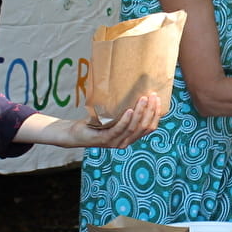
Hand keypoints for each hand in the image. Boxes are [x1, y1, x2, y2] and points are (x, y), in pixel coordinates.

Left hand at [33, 93, 162, 147]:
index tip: (157, 99)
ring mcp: (115, 142)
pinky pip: (118, 129)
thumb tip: (135, 89)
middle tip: (152, 96)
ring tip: (143, 99)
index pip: (149, 128)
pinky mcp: (104, 140)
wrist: (74, 133)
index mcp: (130, 137)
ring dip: (140, 112)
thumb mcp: (113, 116)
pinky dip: (125, 120)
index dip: (155, 114)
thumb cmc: (95, 122)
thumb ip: (124, 110)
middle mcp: (125, 142)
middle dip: (150, 111)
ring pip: (133, 128)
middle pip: (143, 127)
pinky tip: (129, 110)